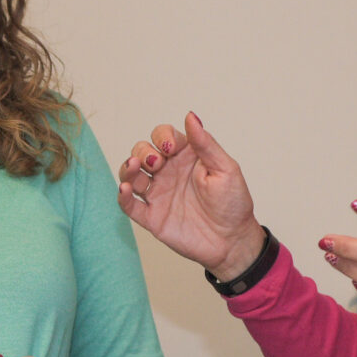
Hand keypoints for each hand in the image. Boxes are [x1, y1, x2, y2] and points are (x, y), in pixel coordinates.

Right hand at [118, 113, 266, 282]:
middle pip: (142, 152)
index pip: (163, 136)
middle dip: (144, 152)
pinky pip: (130, 205)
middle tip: (158, 163)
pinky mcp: (152, 217)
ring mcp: (158, 194)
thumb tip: (191, 116)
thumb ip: (205, 144)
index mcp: (186, 157)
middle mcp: (168, 173)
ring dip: (128, 168)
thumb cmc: (233, 203)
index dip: (162, 136)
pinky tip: (126, 189)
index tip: (171, 146)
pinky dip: (123, 196)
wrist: (233, 240)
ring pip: (131, 175)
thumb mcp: (225, 168)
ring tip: (134, 167)